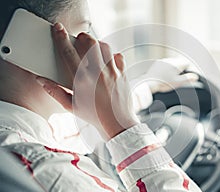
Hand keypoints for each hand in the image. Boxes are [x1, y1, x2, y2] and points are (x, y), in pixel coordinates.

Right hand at [36, 23, 139, 139]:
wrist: (117, 124)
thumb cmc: (94, 116)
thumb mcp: (71, 106)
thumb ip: (55, 92)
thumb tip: (41, 80)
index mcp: (82, 80)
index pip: (69, 53)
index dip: (61, 38)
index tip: (58, 29)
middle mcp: (98, 73)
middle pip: (90, 43)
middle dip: (83, 37)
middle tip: (80, 39)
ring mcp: (113, 72)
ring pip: (106, 47)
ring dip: (98, 44)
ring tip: (94, 49)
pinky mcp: (123, 74)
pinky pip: (119, 57)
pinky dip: (113, 55)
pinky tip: (108, 61)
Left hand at [143, 57, 197, 92]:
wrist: (150, 83)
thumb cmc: (163, 83)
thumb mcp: (178, 82)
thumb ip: (188, 78)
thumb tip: (195, 76)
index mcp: (177, 64)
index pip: (187, 63)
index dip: (189, 70)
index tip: (187, 76)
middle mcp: (171, 60)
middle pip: (180, 62)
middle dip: (181, 69)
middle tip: (179, 78)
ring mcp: (164, 61)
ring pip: (173, 63)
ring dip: (174, 68)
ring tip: (171, 77)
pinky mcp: (158, 63)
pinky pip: (166, 64)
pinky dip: (167, 68)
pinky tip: (165, 75)